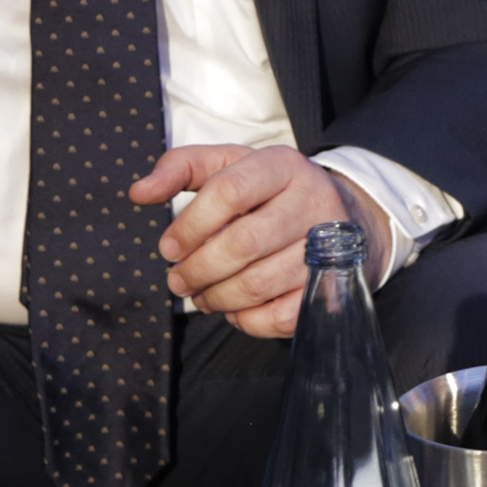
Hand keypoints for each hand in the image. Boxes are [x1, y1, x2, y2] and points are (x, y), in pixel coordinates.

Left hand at [132, 144, 394, 339]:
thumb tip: (139, 192)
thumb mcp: (231, 166)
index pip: (230, 191)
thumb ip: (182, 168)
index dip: (191, 225)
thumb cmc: (271, 192)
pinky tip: (237, 309)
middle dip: (198, 270)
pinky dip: (248, 320)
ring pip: (258, 285)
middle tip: (178, 281)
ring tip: (203, 295)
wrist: (346, 214)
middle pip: (243, 244)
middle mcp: (313, 202)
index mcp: (283, 166)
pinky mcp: (334, 286)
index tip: (169, 247)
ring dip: (217, 298)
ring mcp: (329, 246)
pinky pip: (281, 316)